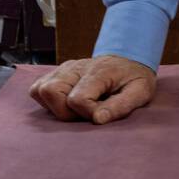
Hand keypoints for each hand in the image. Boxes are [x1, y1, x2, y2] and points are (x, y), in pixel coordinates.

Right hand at [29, 55, 156, 124]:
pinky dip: (48, 101)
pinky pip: (38, 89)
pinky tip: (66, 103)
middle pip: (50, 92)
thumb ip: (121, 106)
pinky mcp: (57, 73)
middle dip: (65, 112)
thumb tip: (97, 120)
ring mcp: (64, 69)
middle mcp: (76, 67)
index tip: (101, 114)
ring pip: (40, 90)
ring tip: (76, 109)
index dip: (87, 113)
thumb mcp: (140, 92)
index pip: (77, 99)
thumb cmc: (134, 78)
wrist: (129, 58)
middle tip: (85, 113)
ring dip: (54, 106)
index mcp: (98, 71)